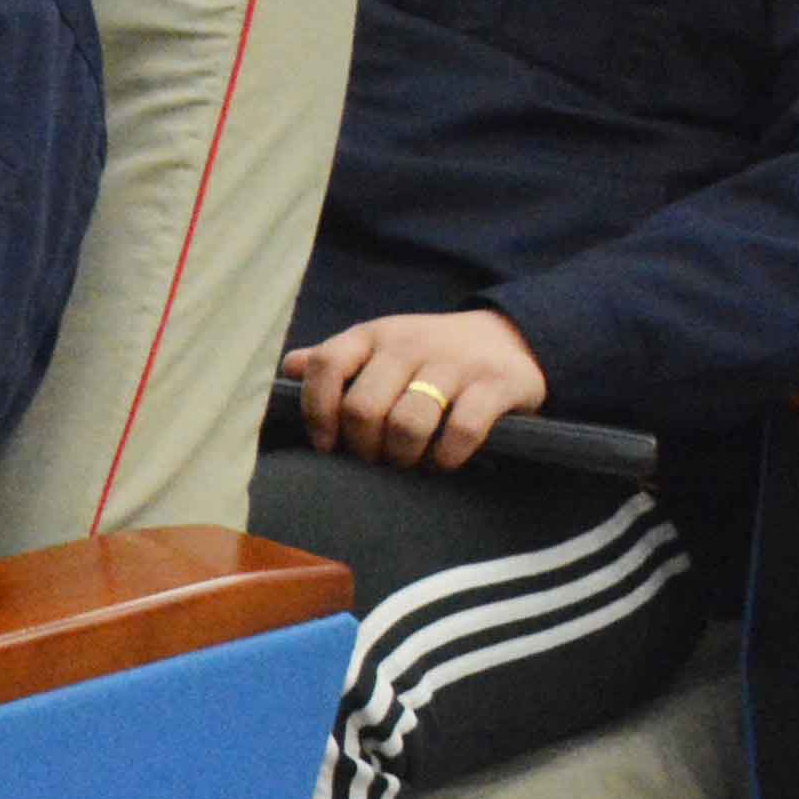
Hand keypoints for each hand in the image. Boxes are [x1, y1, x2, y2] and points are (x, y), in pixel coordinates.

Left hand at [283, 310, 550, 470]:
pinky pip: (461, 430)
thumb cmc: (429, 353)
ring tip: (408, 463)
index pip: (326, 366)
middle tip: (376, 460)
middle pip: (363, 407)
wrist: (510, 336)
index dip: (316, 412)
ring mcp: (454, 364)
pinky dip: (446, 457)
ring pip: (408, 423)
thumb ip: (336, 359)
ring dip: (403, 457)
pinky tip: (443, 462)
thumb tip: (288, 368)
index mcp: (372, 335)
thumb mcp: (381, 346)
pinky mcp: (496, 384)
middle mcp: (409, 345)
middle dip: (363, 447)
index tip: (326, 445)